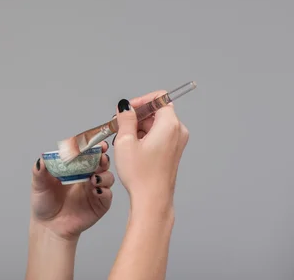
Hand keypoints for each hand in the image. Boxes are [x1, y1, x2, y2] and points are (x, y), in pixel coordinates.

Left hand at [30, 141, 113, 241]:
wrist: (48, 226)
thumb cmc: (44, 202)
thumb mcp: (38, 184)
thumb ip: (39, 171)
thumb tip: (41, 160)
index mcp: (74, 167)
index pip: (86, 153)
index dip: (92, 146)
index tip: (96, 143)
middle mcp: (87, 176)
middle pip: (101, 162)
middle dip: (103, 157)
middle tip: (101, 157)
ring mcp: (94, 189)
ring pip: (108, 176)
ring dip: (104, 174)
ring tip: (94, 178)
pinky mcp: (99, 204)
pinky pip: (107, 195)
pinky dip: (105, 191)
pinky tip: (96, 190)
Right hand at [112, 91, 189, 207]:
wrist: (152, 199)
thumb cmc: (141, 174)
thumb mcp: (125, 141)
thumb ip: (125, 118)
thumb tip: (125, 107)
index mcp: (170, 125)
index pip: (159, 98)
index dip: (141, 101)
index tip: (127, 110)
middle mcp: (178, 131)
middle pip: (157, 111)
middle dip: (137, 116)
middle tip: (120, 126)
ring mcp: (177, 142)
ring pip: (156, 124)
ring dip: (139, 127)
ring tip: (124, 141)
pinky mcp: (173, 151)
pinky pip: (159, 135)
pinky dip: (145, 137)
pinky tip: (132, 149)